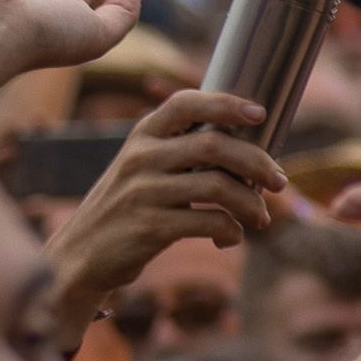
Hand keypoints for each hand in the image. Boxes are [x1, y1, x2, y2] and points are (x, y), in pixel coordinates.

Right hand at [45, 89, 287, 321]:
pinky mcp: (149, 228)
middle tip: (280, 180)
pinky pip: (209, 222)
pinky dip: (231, 231)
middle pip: (214, 145)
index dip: (225, 103)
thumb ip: (182, 153)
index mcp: (141, 136)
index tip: (260, 112)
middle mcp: (140, 158)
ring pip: (218, 186)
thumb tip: (252, 151)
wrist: (79, 257)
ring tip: (261, 217)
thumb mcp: (143, 169)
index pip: (185, 104)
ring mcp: (142, 193)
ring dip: (251, 203)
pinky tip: (232, 238)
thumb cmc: (128, 209)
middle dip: (257, 162)